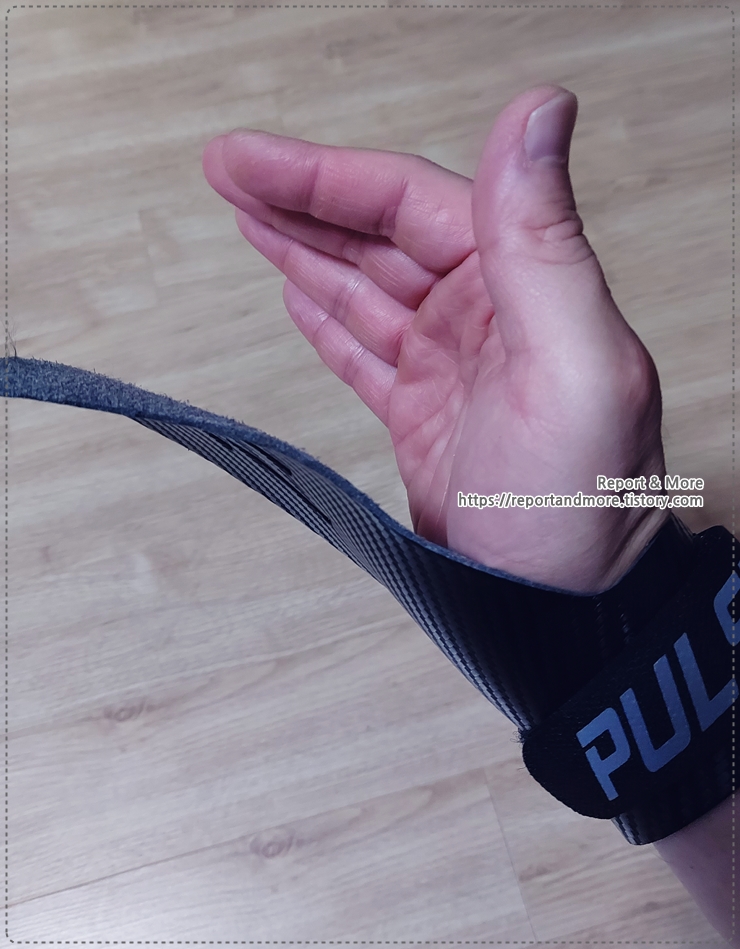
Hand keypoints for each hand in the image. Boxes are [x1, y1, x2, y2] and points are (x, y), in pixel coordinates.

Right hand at [202, 84, 667, 592]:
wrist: (565, 617)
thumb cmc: (577, 513)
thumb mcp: (573, 371)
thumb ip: (543, 244)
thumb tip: (538, 110)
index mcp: (523, 290)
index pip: (412, 205)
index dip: (325, 176)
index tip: (248, 160)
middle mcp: (490, 319)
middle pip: (381, 237)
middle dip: (302, 201)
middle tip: (226, 175)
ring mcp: (454, 369)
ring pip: (367, 289)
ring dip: (305, 250)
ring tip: (247, 218)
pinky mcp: (427, 418)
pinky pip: (368, 352)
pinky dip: (329, 320)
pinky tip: (298, 292)